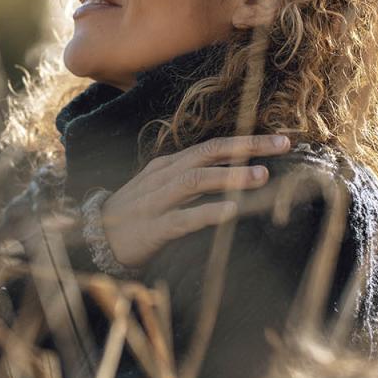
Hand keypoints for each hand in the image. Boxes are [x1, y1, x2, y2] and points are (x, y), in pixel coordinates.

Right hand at [98, 134, 292, 269]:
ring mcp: (157, 200)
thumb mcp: (162, 189)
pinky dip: (208, 213)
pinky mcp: (154, 228)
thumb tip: (234, 175)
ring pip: (195, 180)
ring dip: (229, 177)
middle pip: (208, 153)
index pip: (211, 146)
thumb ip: (192, 180)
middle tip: (281, 146)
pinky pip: (183, 218)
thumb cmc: (136, 213)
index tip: (280, 140)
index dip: (246, 141)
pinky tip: (230, 212)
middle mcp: (164, 176)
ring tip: (261, 176)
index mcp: (169, 166)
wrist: (96, 238)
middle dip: (246, 147)